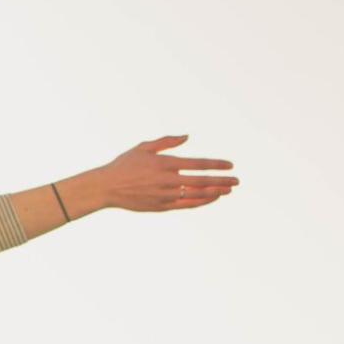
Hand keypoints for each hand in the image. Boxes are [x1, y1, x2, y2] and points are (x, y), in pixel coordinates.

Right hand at [91, 136, 237, 212]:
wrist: (106, 188)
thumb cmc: (124, 165)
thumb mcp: (144, 147)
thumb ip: (167, 141)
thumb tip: (187, 137)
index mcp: (165, 164)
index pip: (198, 164)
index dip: (216, 165)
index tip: (230, 165)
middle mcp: (168, 181)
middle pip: (202, 181)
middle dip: (222, 181)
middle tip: (237, 181)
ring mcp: (165, 195)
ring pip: (197, 195)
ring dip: (214, 193)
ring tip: (227, 190)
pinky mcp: (161, 206)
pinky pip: (186, 205)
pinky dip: (201, 202)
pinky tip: (210, 198)